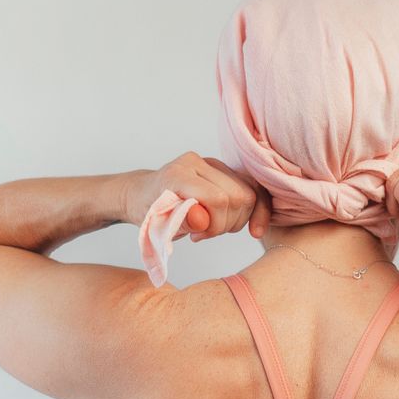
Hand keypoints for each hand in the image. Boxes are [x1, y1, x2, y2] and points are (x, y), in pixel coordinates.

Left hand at [129, 153, 272, 238]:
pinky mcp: (224, 169)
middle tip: (205, 233)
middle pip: (240, 195)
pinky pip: (253, 188)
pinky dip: (256, 211)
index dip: (216, 224)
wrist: (142, 194)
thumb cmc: (148, 212)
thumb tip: (203, 220)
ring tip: (214, 228)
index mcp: (178, 174)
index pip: (217, 198)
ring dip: (239, 219)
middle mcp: (198, 162)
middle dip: (228, 224)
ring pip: (251, 193)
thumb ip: (180, 222)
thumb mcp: (156, 224)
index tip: (198, 236)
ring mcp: (213, 163)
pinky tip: (251, 229)